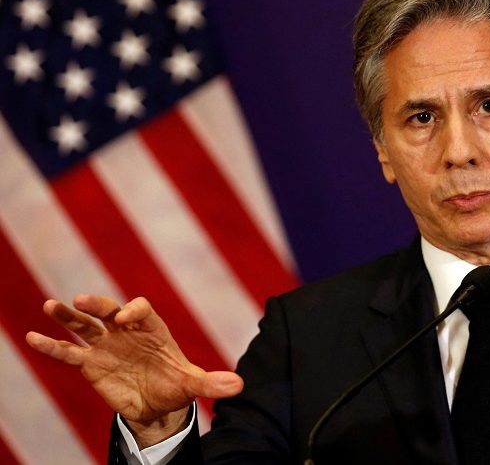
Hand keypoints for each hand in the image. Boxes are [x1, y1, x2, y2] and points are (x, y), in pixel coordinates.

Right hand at [26, 295, 243, 445]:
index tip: (127, 319)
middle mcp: (126, 332)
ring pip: (85, 325)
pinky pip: (68, 353)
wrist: (157, 405)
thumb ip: (212, 383)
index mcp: (152, 329)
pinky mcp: (91, 364)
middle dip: (99, 304)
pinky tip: (33, 337)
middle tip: (82, 299)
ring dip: (69, 316)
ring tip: (50, 306)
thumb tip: (239, 385)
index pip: (142, 310)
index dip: (134, 310)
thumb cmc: (176, 386)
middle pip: (110, 310)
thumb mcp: (193, 385)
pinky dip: (52, 345)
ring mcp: (106, 346)